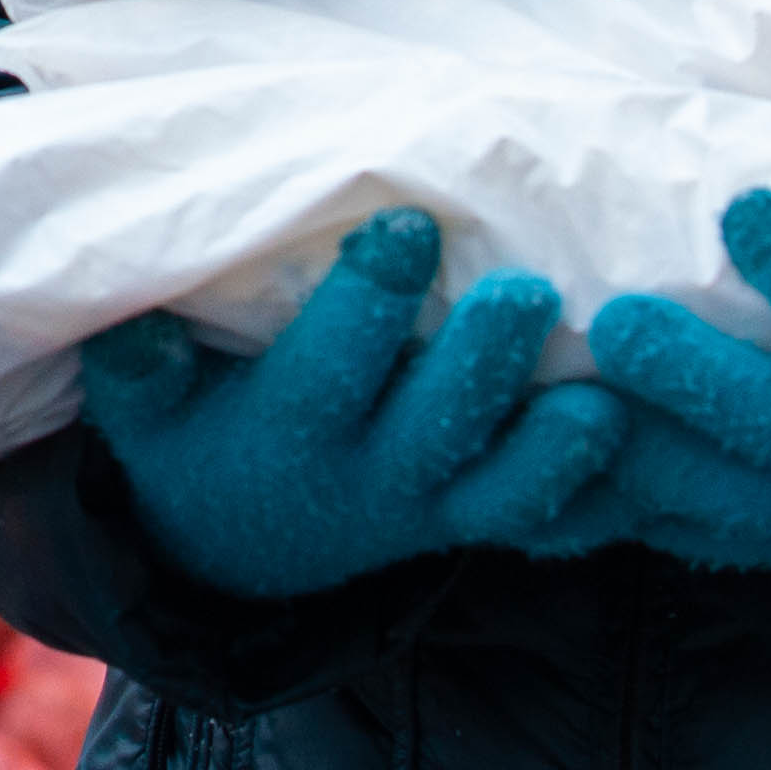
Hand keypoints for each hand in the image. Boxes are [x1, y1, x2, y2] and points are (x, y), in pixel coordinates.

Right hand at [78, 209, 625, 600]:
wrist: (240, 544)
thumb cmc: (196, 432)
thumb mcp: (146, 416)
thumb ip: (136, 373)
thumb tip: (130, 327)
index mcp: (285, 437)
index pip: (329, 370)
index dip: (369, 302)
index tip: (410, 225)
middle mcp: (369, 478)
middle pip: (435, 426)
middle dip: (481, 361)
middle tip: (527, 292)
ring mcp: (436, 505)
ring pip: (508, 486)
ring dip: (556, 440)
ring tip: (604, 385)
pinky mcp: (485, 516)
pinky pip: (549, 515)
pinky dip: (596, 483)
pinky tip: (640, 431)